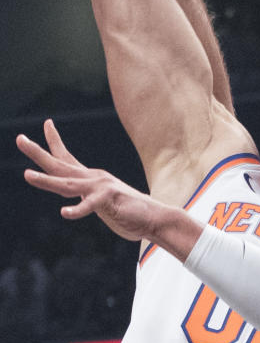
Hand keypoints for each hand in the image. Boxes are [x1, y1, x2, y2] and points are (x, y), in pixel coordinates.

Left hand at [18, 120, 159, 240]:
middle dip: (37, 152)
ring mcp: (101, 188)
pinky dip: (77, 210)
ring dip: (46, 180)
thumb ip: (91, 199)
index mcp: (91, 178)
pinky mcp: (109, 201)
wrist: (156, 218)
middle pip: (60, 164)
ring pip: (67, 184)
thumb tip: (83, 198)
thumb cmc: (132, 213)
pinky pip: (90, 206)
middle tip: (19, 139)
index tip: (46, 123)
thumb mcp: (105, 203)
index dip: (54, 141)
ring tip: (27, 175)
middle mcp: (93, 178)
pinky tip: (64, 213)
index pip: (67, 157)